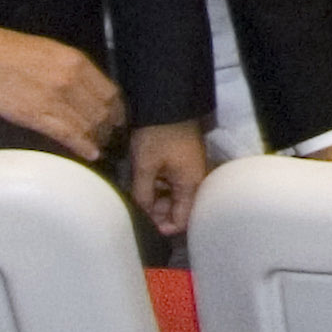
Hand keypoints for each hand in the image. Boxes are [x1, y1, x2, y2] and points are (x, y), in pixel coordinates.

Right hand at [0, 11, 123, 158]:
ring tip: (101, 147)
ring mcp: (54, 99)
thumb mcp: (50, 50)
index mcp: (76, 61)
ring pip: (88, 125)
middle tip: (110, 137)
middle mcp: (71, 80)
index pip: (110, 91)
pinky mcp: (34, 116)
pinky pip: (67, 134)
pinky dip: (82, 146)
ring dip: (98, 138)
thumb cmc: (9, 49)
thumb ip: (71, 68)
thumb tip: (85, 87)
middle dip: (110, 127)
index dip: (117, 108)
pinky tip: (90, 153)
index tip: (118, 118)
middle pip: (103, 111)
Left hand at [123, 122, 209, 236]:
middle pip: (180, 209)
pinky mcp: (183, 161)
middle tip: (136, 211)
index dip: (164, 227)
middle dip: (158, 214)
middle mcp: (195, 180)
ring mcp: (189, 170)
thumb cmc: (156, 137)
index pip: (183, 219)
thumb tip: (141, 217)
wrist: (166, 103)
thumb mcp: (145, 168)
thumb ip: (143, 196)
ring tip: (137, 198)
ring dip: (157, 201)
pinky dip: (160, 188)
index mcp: (191, 184)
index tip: (144, 226)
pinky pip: (173, 184)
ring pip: (175, 196)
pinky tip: (144, 186)